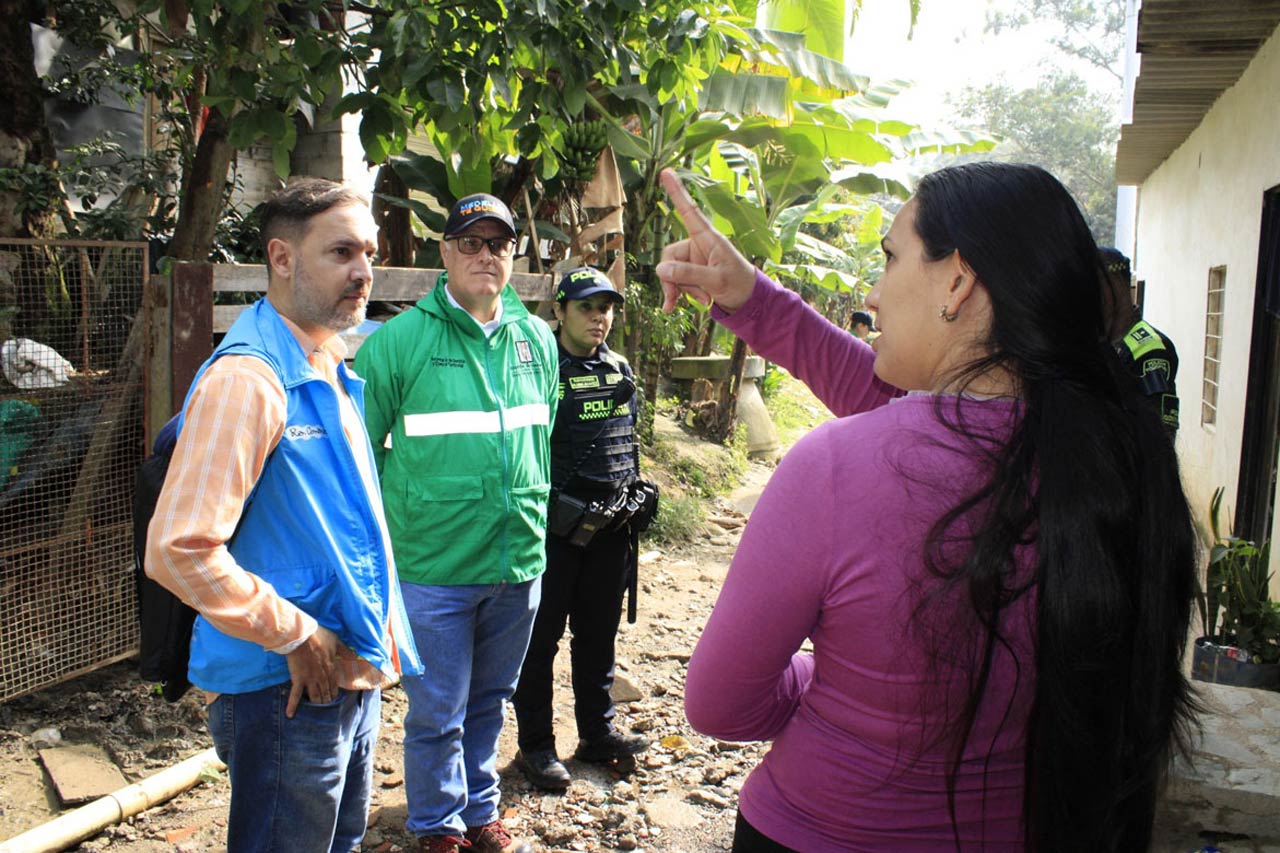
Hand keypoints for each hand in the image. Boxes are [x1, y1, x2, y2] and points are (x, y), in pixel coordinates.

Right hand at [284, 625, 345, 716]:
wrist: (301, 636)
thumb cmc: (319, 636)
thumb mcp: (336, 641)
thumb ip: (346, 651)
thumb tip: (356, 655)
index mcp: (330, 668)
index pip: (334, 684)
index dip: (334, 692)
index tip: (335, 698)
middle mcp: (321, 677)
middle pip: (326, 693)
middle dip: (327, 701)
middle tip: (327, 709)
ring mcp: (309, 680)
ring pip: (314, 696)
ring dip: (316, 704)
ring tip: (317, 712)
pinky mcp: (298, 680)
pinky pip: (294, 695)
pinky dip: (292, 705)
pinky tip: (290, 715)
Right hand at [655, 168, 756, 313]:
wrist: (747, 301)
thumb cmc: (739, 284)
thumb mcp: (716, 280)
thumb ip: (689, 273)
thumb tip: (661, 270)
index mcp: (708, 238)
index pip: (688, 211)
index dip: (677, 192)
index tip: (666, 171)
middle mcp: (698, 245)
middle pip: (669, 256)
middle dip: (673, 279)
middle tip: (676, 299)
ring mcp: (693, 259)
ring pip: (670, 272)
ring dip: (680, 289)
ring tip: (702, 298)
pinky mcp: (691, 273)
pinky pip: (675, 281)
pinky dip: (678, 293)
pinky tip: (682, 305)